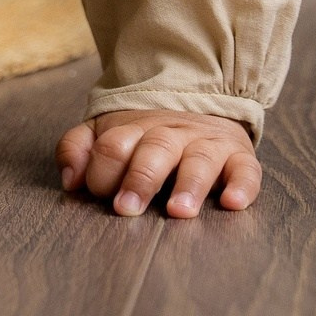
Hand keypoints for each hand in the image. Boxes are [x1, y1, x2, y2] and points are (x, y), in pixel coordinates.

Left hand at [55, 110, 260, 217]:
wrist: (200, 104)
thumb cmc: (143, 135)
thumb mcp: (104, 132)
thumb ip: (78, 148)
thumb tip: (69, 179)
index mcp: (134, 129)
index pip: (113, 145)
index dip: (102, 170)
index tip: (100, 193)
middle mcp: (172, 134)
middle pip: (155, 150)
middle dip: (140, 179)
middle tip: (127, 208)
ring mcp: (207, 144)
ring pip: (199, 160)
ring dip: (189, 184)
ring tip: (179, 211)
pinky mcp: (238, 156)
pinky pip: (246, 170)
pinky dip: (241, 186)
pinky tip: (232, 203)